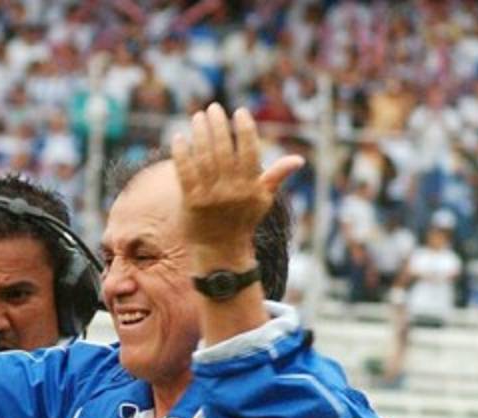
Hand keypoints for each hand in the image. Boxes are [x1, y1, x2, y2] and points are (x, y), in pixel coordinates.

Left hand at [170, 104, 303, 266]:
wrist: (221, 249)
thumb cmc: (243, 220)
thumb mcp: (263, 200)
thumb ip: (276, 176)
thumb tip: (298, 160)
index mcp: (250, 186)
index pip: (249, 150)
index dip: (244, 128)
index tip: (239, 112)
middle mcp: (231, 189)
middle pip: (223, 149)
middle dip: (218, 125)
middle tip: (213, 108)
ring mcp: (210, 195)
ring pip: (203, 157)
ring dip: (199, 133)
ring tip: (198, 117)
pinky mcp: (191, 201)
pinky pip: (185, 172)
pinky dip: (181, 153)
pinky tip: (179, 137)